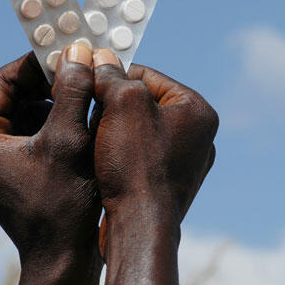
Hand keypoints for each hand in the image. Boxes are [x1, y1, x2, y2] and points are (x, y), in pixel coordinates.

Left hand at [0, 45, 100, 284]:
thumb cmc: (61, 203)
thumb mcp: (67, 140)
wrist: (65, 257)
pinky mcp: (24, 167)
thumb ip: (72, 92)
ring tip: (91, 90)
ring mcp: (5, 158)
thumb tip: (79, 53)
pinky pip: (43, 130)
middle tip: (85, 68)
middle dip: (53, 81)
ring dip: (62, 99)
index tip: (71, 50)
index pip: (5, 80)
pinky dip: (64, 119)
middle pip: (20, 94)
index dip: (38, 61)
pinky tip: (90, 116)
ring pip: (34, 111)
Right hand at [90, 49, 218, 284]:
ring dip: (114, 126)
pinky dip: (121, 150)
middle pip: (145, 103)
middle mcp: (199, 135)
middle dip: (113, 102)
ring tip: (90, 129)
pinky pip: (142, 154)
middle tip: (86, 103)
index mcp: (197, 110)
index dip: (113, 73)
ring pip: (140, 129)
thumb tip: (101, 56)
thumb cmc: (136, 165)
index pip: (149, 76)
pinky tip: (100, 154)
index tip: (86, 75)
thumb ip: (112, 76)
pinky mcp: (171, 182)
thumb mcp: (121, 105)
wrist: (140, 228)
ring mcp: (186, 161)